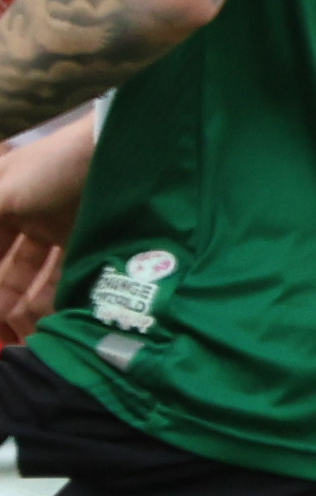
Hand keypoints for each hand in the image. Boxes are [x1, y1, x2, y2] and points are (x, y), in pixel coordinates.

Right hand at [0, 116, 90, 344]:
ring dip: (30, 311)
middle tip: (5, 340)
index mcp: (7, 204)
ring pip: (43, 282)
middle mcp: (35, 221)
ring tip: (27, 341)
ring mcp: (68, 235)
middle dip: (5, 305)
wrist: (125, 155)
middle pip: (11, 273)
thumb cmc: (55, 167)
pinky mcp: (99, 248)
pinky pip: (75, 283)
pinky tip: (53, 325)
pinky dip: (60, 304)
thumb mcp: (4, 189)